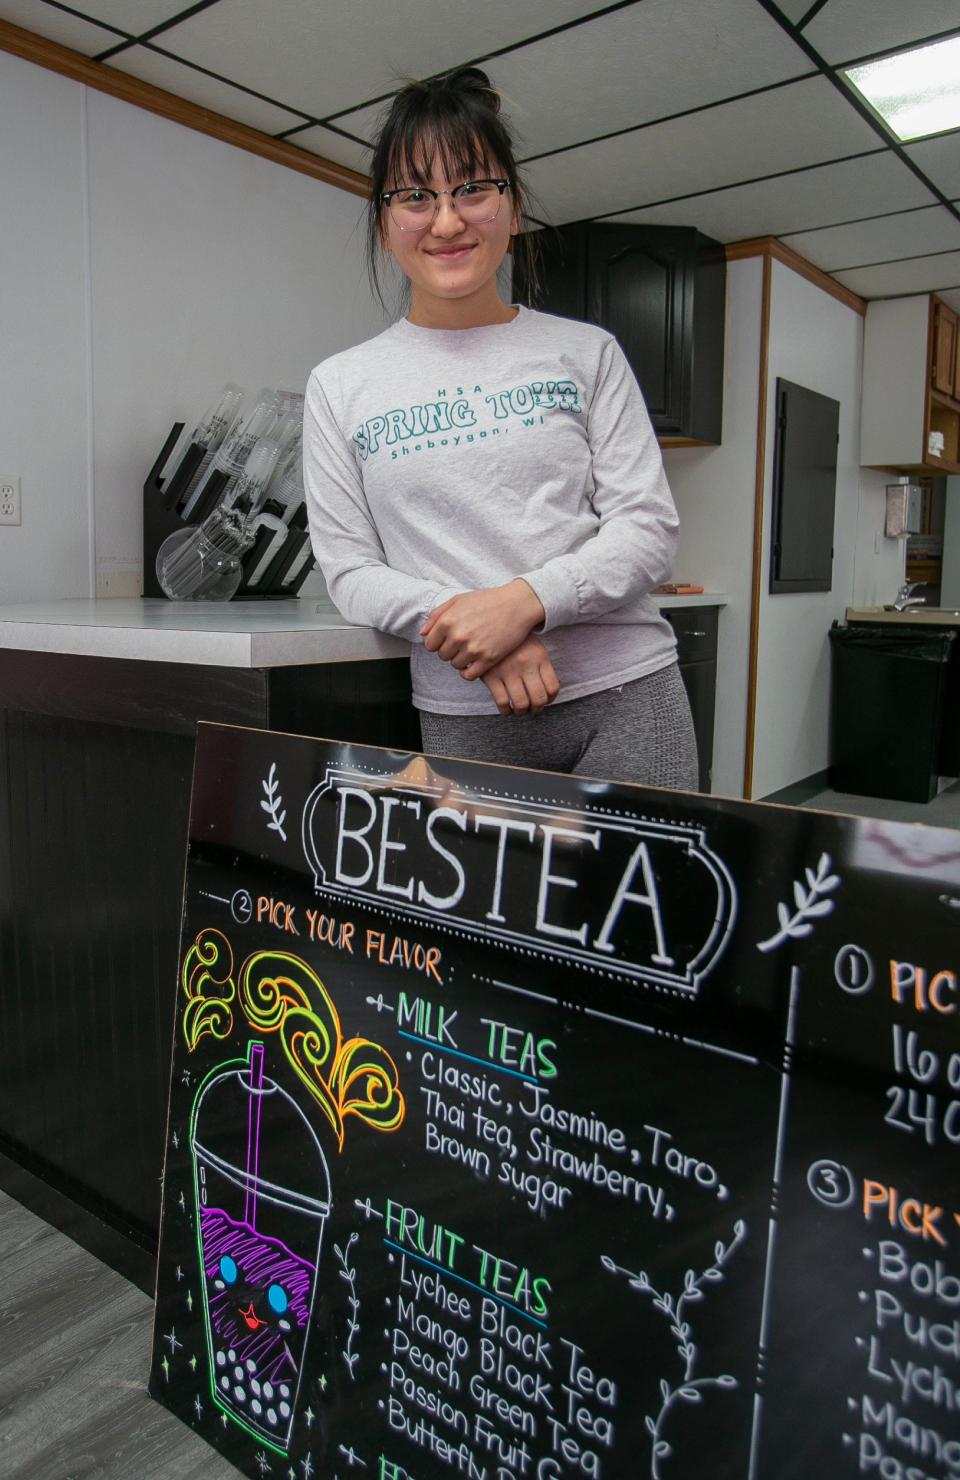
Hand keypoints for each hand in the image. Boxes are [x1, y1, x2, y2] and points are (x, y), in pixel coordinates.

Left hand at [421, 579, 544, 677]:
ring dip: (461, 660)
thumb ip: (437, 615)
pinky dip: (470, 671)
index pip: (430, 644)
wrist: (516, 604)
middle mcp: (458, 636)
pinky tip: (476, 661)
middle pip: (443, 656)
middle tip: (463, 642)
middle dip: (450, 650)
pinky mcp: (488, 659)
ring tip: (472, 649)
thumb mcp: (458, 600)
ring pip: (456, 666)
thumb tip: (423, 633)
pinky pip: (469, 675)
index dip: (438, 642)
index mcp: (447, 621)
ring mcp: (473, 649)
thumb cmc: (487, 600)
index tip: (448, 639)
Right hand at [481, 636, 559, 715]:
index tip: (545, 701)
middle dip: (537, 709)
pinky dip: (506, 711)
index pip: (553, 687)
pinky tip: (506, 708)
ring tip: (519, 709)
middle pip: (539, 699)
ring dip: (522, 711)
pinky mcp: (491, 676)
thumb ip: (543, 667)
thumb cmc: (515, 640)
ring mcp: (508, 671)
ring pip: (521, 704)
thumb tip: (550, 691)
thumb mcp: (535, 648)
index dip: (550, 699)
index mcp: (540, 657)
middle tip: (533, 709)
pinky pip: (502, 702)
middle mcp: (526, 665)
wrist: (490, 624)